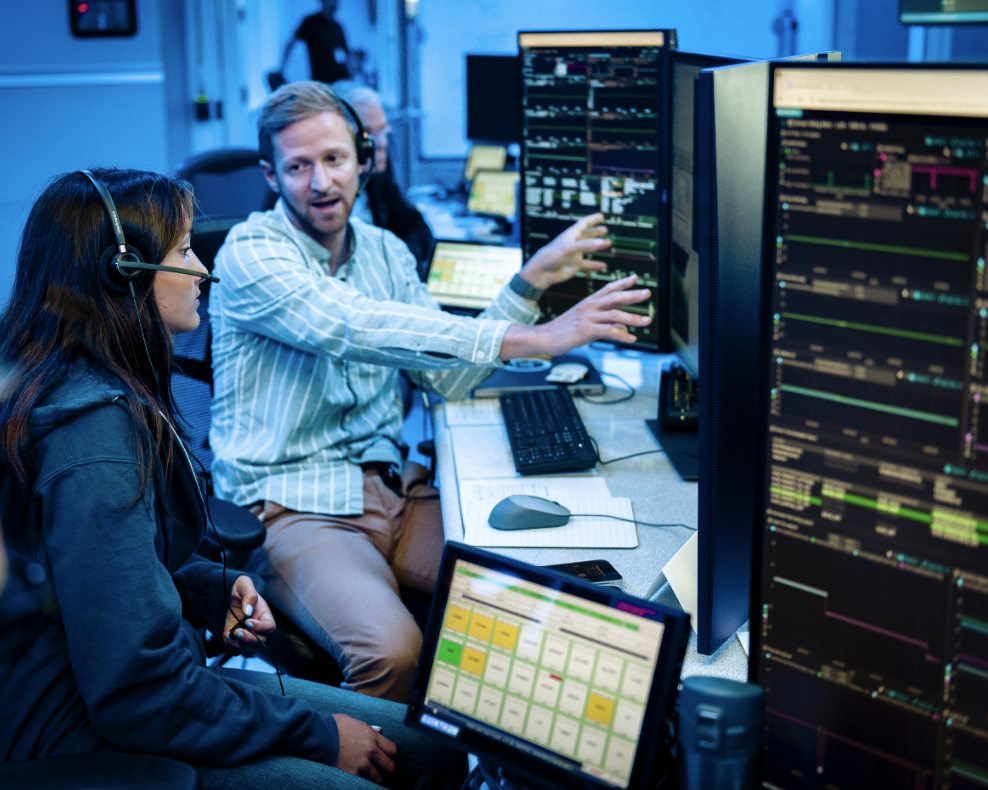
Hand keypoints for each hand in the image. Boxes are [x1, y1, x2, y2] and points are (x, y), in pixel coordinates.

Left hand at [223, 575, 276, 651]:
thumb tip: (249, 611)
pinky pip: (237, 651)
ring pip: (250, 649)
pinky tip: (227, 639)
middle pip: (261, 641)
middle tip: (237, 631)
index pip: (269, 626)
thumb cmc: (237, 587)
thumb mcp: (244, 584)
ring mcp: (246, 634)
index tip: (248, 622)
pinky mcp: (235, 640)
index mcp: (263, 614)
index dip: (261, 627)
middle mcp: (256, 627)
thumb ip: (250, 595)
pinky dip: (233, 648)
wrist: (222, 593)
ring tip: (231, 637)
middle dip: (249, 638)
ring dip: (242, 646)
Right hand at [332, 715, 396, 783]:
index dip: (391, 755)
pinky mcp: (351, 772)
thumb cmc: (335, 725)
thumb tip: (379, 730)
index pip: (392, 750)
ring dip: (374, 778)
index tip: (387, 757)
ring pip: (377, 777)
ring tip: (370, 777)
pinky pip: (363, 782)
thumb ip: (369, 728)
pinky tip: (358, 778)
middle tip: (382, 770)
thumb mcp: (355, 722)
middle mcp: (370, 750)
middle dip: (387, 769)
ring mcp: (361, 762)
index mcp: (372, 736)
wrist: (320, 734)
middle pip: (389, 765)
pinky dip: (361, 782)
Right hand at [499, 275, 650, 359]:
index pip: (608, 288)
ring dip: (633, 318)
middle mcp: (589, 307)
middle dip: (632, 295)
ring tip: (647, 321)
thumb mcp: (584, 323)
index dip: (622, 283)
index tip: (635, 278)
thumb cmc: (562, 331)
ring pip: (614, 315)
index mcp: (588, 302)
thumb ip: (603, 324)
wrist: (543, 337)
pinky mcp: (586, 331)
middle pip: (614, 298)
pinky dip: (622, 335)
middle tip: (647, 293)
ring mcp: (588, 318)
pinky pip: (608, 332)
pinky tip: (631, 339)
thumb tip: (623, 329)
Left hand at [517, 213, 610, 290]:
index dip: (592, 220)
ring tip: (608, 243)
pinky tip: (604, 266)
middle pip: (586, 235)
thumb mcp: (569, 248)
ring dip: (598, 246)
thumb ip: (585, 245)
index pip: (583, 224)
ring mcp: (574, 254)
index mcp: (570, 235)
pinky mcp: (574, 265)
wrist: (542, 272)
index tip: (601, 216)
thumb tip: (601, 242)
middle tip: (605, 229)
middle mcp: (573, 244)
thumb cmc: (551, 256)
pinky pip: (587, 264)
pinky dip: (595, 265)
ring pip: (588, 248)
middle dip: (596, 232)